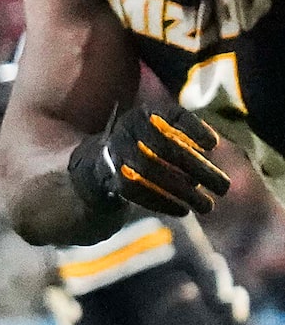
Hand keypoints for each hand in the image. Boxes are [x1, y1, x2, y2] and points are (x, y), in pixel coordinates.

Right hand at [68, 104, 230, 219]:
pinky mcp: (108, 176)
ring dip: (182, 191)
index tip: (214, 144)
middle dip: (198, 168)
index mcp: (146, 113)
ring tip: (207, 206)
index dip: (193, 129)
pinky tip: (182, 211)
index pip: (173, 116)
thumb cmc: (147, 150)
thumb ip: (188, 139)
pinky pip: (135, 190)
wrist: (100, 167)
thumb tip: (219, 155)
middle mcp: (128, 128)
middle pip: (166, 147)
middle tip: (224, 187)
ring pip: (151, 170)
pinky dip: (161, 202)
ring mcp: (114, 151)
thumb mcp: (164, 135)